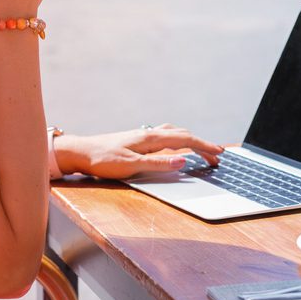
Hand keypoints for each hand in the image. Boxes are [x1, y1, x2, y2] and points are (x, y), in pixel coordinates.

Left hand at [53, 125, 223, 178]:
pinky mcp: (137, 140)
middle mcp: (149, 133)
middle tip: (216, 156)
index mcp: (151, 138)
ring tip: (201, 149)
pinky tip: (175, 145)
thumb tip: (183, 161)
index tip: (219, 153)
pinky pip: (165, 136)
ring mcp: (143, 135)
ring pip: (174, 133)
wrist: (80, 152)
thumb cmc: (103, 160)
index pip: (185, 140)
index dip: (204, 146)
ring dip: (190, 140)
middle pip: (183, 135)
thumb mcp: (131, 166)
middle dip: (201, 144)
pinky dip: (178, 139)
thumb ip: (158, 164)